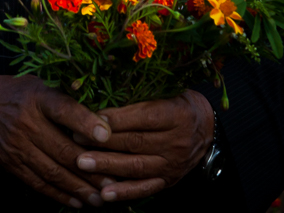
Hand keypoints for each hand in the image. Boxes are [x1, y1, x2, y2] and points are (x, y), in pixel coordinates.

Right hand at [0, 73, 112, 207]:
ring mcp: (18, 146)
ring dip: (79, 188)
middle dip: (91, 168)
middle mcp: (27, 123)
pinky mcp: (12, 165)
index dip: (85, 122)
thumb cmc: (20, 92)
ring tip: (101, 199)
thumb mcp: (40, 84)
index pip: (63, 109)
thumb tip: (103, 115)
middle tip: (114, 181)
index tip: (107, 135)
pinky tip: (77, 202)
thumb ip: (66, 98)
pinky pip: (38, 184)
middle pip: (62, 149)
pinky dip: (59, 195)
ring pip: (53, 172)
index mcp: (38, 97)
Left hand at [73, 90, 213, 203]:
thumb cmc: (179, 101)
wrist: (207, 127)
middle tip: (76, 140)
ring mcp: (173, 164)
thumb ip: (142, 94)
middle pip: (136, 142)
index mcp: (176, 113)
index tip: (89, 117)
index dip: (115, 118)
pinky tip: (104, 194)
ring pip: (136, 166)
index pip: (142, 117)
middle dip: (103, 142)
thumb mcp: (168, 90)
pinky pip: (145, 188)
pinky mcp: (169, 180)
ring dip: (107, 166)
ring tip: (82, 163)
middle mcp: (176, 141)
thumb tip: (105, 94)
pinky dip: (124, 192)